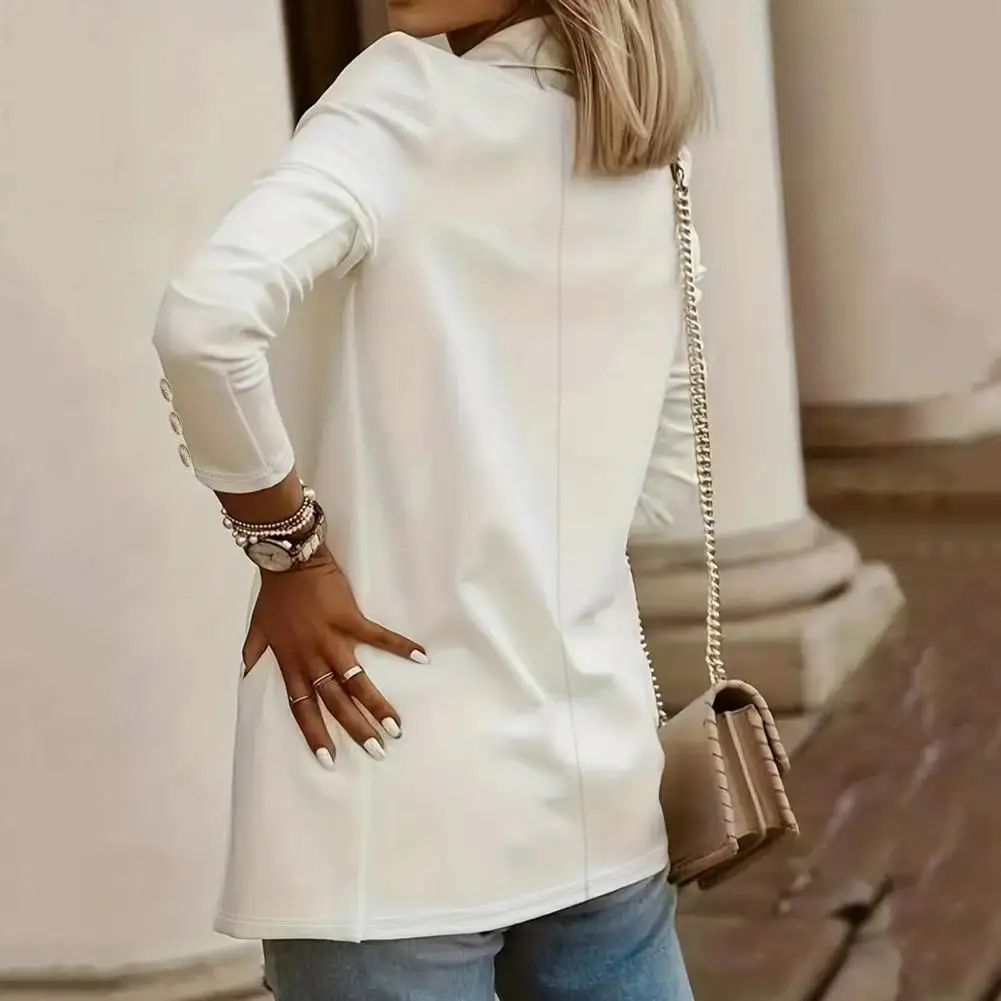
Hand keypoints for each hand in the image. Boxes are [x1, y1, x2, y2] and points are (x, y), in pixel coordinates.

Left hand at [241, 545, 426, 766]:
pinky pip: (378, 637)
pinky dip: (400, 646)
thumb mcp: (257, 627)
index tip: (329, 760)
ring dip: (376, 703)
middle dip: (356, 728)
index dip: (315, 733)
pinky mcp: (350, 619)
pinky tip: (422, 657)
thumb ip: (253, 652)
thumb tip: (245, 674)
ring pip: (356, 679)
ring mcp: (332, 639)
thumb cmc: (275, 594)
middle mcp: (312, 657)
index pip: (302, 707)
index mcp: (291, 663)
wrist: (289, 559)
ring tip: (395, 726)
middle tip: (376, 751)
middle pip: (335, 701)